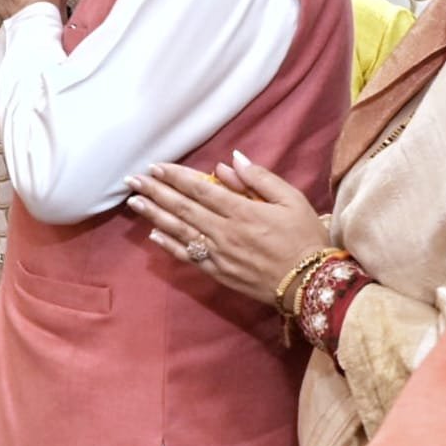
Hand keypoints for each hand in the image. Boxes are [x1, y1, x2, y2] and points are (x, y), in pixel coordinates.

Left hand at [125, 152, 330, 305]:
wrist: (313, 284)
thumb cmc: (305, 237)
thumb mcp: (291, 199)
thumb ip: (259, 179)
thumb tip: (230, 160)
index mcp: (242, 211)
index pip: (200, 189)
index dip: (175, 177)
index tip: (155, 166)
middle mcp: (225, 232)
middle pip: (182, 208)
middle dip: (155, 191)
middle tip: (133, 179)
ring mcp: (220, 255)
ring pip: (180, 231)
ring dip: (154, 215)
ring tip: (134, 202)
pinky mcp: (219, 273)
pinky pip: (188, 257)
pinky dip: (169, 246)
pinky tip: (152, 236)